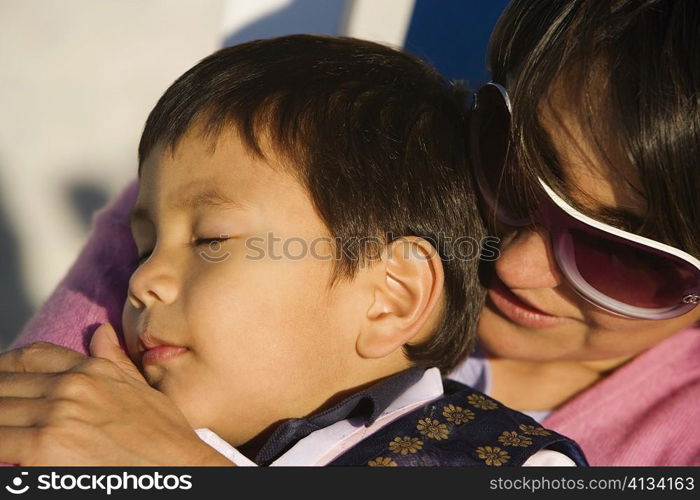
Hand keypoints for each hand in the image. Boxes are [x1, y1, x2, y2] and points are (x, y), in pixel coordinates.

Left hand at [0, 324, 232, 465]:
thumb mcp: (143, 389)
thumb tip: (101, 332)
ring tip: (0, 431)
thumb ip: (115, 361)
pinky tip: (0, 450)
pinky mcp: (42, 449)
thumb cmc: (166, 436)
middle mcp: (70, 387)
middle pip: (5, 383)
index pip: (31, 357)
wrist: (179, 467)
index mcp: (92, 371)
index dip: (5, 366)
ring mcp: (55, 416)